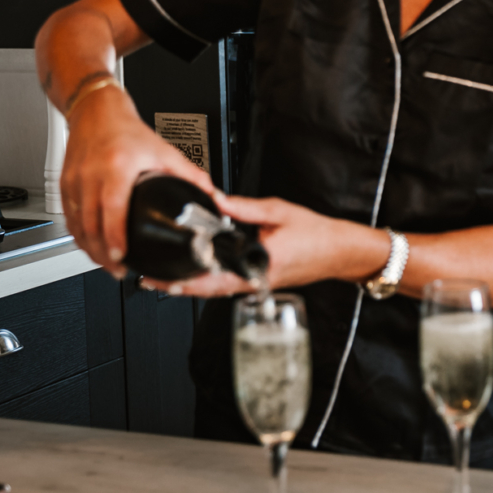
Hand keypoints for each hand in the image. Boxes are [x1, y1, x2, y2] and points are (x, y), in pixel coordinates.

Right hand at [60, 86, 214, 276]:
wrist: (96, 113)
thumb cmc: (127, 131)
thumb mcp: (164, 151)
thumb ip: (190, 175)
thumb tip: (212, 195)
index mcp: (117, 167)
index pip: (112, 208)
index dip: (115, 235)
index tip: (121, 255)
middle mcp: (92, 175)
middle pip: (91, 223)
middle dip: (103, 252)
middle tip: (117, 269)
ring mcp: (74, 181)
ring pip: (76, 224)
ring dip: (90, 248)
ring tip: (107, 264)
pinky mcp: (65, 184)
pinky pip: (68, 217)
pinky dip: (79, 235)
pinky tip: (91, 246)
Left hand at [141, 193, 366, 297]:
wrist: (341, 251)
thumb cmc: (318, 234)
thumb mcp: (278, 211)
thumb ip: (243, 207)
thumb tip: (215, 199)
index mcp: (259, 263)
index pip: (212, 278)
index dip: (183, 279)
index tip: (160, 274)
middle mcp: (255, 281)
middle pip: (207, 291)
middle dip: (178, 286)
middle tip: (151, 279)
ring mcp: (257, 287)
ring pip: (216, 293)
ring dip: (191, 287)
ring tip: (166, 279)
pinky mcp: (260, 285)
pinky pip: (228, 288)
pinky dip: (208, 284)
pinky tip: (198, 276)